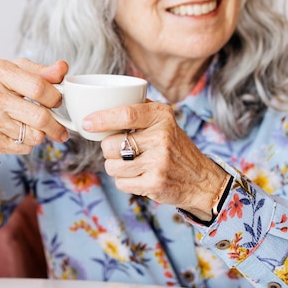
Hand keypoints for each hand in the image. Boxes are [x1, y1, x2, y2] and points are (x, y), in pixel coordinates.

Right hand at [0, 58, 69, 166]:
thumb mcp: (17, 72)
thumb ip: (43, 71)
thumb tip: (62, 68)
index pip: (39, 88)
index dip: (55, 96)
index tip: (57, 100)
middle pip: (41, 117)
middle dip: (57, 123)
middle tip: (59, 123)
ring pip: (36, 136)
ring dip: (42, 133)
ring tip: (33, 125)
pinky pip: (26, 147)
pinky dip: (29, 143)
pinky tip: (19, 133)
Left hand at [83, 102, 227, 220]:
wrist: (201, 179)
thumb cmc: (173, 147)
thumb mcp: (163, 121)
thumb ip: (138, 110)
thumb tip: (98, 104)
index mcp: (161, 116)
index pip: (125, 114)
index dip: (101, 119)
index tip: (86, 123)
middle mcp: (162, 137)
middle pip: (111, 144)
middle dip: (108, 149)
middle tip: (120, 150)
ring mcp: (159, 161)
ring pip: (112, 166)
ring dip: (115, 167)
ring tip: (131, 164)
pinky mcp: (155, 183)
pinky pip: (121, 183)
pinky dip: (124, 182)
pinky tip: (139, 176)